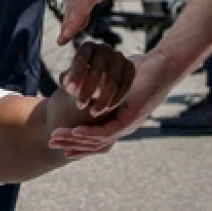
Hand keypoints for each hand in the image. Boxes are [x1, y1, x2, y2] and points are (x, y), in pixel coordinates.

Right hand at [50, 48, 183, 158]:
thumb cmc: (138, 71)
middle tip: (50, 143)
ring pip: (97, 141)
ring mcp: (128, 126)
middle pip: (93, 144)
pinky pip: (107, 131)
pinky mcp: (130, 119)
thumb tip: (83, 82)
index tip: (58, 143)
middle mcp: (123, 128)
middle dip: (70, 144)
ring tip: (57, 138)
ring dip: (75, 141)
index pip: (95, 140)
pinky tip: (75, 132)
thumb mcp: (113, 81)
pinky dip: (90, 133)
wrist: (160, 65)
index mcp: (118, 122)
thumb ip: (100, 87)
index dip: (76, 143)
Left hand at [52, 41, 135, 122]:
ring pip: (112, 80)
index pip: (82, 58)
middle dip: (87, 90)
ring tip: (93, 112)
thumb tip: (67, 84)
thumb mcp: (71, 82)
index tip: (69, 91)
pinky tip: (107, 109)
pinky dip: (116, 99)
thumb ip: (69, 82)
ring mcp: (119, 57)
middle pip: (97, 69)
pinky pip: (125, 85)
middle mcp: (104, 48)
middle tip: (79, 106)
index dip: (76, 74)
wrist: (98, 83)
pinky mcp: (130, 68)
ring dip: (102, 99)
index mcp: (87, 47)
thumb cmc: (79, 82)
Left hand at [58, 0, 165, 44]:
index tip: (77, 23)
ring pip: (74, 5)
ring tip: (65, 38)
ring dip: (69, 23)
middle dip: (70, 19)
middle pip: (74, 1)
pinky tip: (70, 32)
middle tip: (66, 35)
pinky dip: (74, 20)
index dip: (80, 10)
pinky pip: (81, 6)